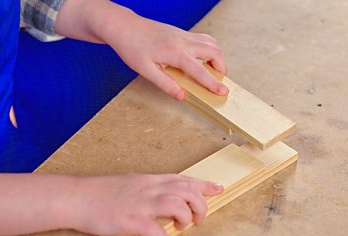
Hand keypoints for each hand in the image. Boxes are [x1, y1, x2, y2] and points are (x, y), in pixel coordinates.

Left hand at [55, 0, 228, 99]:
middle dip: (221, 68)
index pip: (200, 71)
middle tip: (217, 82)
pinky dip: (209, 50)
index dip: (213, 83)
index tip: (224, 92)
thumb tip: (182, 96)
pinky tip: (200, 60)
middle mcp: (183, 42)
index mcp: (175, 53)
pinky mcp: (182, 33)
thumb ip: (165, 84)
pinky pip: (203, 39)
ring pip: (212, 43)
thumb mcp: (146, 70)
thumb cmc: (132, 48)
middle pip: (214, 52)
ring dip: (217, 57)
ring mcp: (184, 35)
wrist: (124, 27)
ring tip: (211, 72)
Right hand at [62, 174, 223, 235]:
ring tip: (182, 227)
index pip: (182, 179)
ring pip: (176, 204)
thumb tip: (161, 196)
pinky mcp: (129, 220)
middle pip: (185, 191)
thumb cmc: (98, 192)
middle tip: (199, 218)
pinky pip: (155, 230)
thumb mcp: (127, 183)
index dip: (203, 184)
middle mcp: (147, 189)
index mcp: (147, 180)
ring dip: (185, 217)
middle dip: (200, 204)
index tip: (218, 188)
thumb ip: (146, 189)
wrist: (75, 197)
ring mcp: (139, 204)